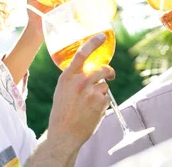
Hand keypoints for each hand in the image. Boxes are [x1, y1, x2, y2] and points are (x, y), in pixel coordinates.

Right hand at [47, 33, 114, 148]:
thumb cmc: (62, 111)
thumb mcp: (62, 89)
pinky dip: (102, 103)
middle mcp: (80, 82)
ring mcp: (91, 92)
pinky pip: (106, 98)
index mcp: (67, 77)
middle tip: (110, 75)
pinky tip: (91, 111)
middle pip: (102, 69)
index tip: (101, 36)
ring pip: (104, 85)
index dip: (93, 43)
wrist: (64, 135)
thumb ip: (74, 77)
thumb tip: (90, 68)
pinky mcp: (101, 103)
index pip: (82, 54)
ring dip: (101, 92)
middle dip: (108, 72)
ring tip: (88, 104)